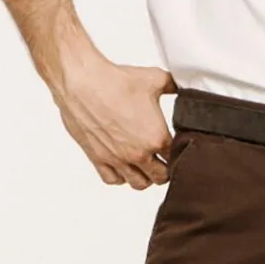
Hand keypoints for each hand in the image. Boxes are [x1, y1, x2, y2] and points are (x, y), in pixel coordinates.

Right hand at [52, 51, 177, 188]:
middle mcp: (138, 153)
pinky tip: (122, 165)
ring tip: (144, 164)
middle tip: (162, 158)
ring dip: (144, 176)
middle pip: (161, 177)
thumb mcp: (154, 79)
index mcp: (156, 138)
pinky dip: (120, 176)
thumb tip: (182, 87)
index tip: (174, 147)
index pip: (176, 158)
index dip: (178, 153)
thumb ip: (173, 86)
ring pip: (139, 183)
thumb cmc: (115, 81)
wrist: (82, 83)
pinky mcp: (98, 158)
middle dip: (165, 169)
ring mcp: (117, 159)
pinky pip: (113, 180)